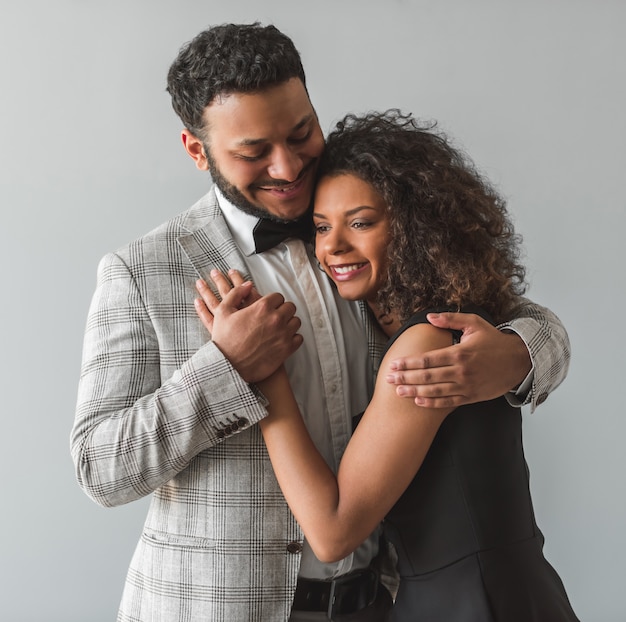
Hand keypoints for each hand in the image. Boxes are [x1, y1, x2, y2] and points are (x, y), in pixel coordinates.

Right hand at [195, 269, 302, 382]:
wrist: (228, 365)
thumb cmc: (224, 340)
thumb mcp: (223, 312)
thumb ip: (236, 293)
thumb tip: (248, 284)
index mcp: (262, 307)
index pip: (278, 296)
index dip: (272, 301)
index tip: (269, 307)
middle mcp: (276, 319)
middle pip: (290, 307)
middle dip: (282, 310)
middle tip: (274, 316)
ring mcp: (283, 334)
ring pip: (296, 321)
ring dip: (289, 323)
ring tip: (279, 327)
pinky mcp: (287, 349)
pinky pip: (299, 338)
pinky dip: (293, 338)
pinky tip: (284, 339)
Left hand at [385, 312, 531, 408]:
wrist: (519, 361)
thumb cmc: (494, 340)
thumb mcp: (474, 323)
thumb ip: (451, 319)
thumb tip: (429, 317)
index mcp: (459, 353)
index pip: (428, 359)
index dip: (409, 363)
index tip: (394, 364)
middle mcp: (461, 371)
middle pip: (427, 376)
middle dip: (406, 378)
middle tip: (388, 378)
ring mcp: (466, 386)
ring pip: (435, 391)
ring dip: (415, 392)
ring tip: (398, 391)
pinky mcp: (472, 396)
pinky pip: (449, 402)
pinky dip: (433, 403)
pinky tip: (419, 401)